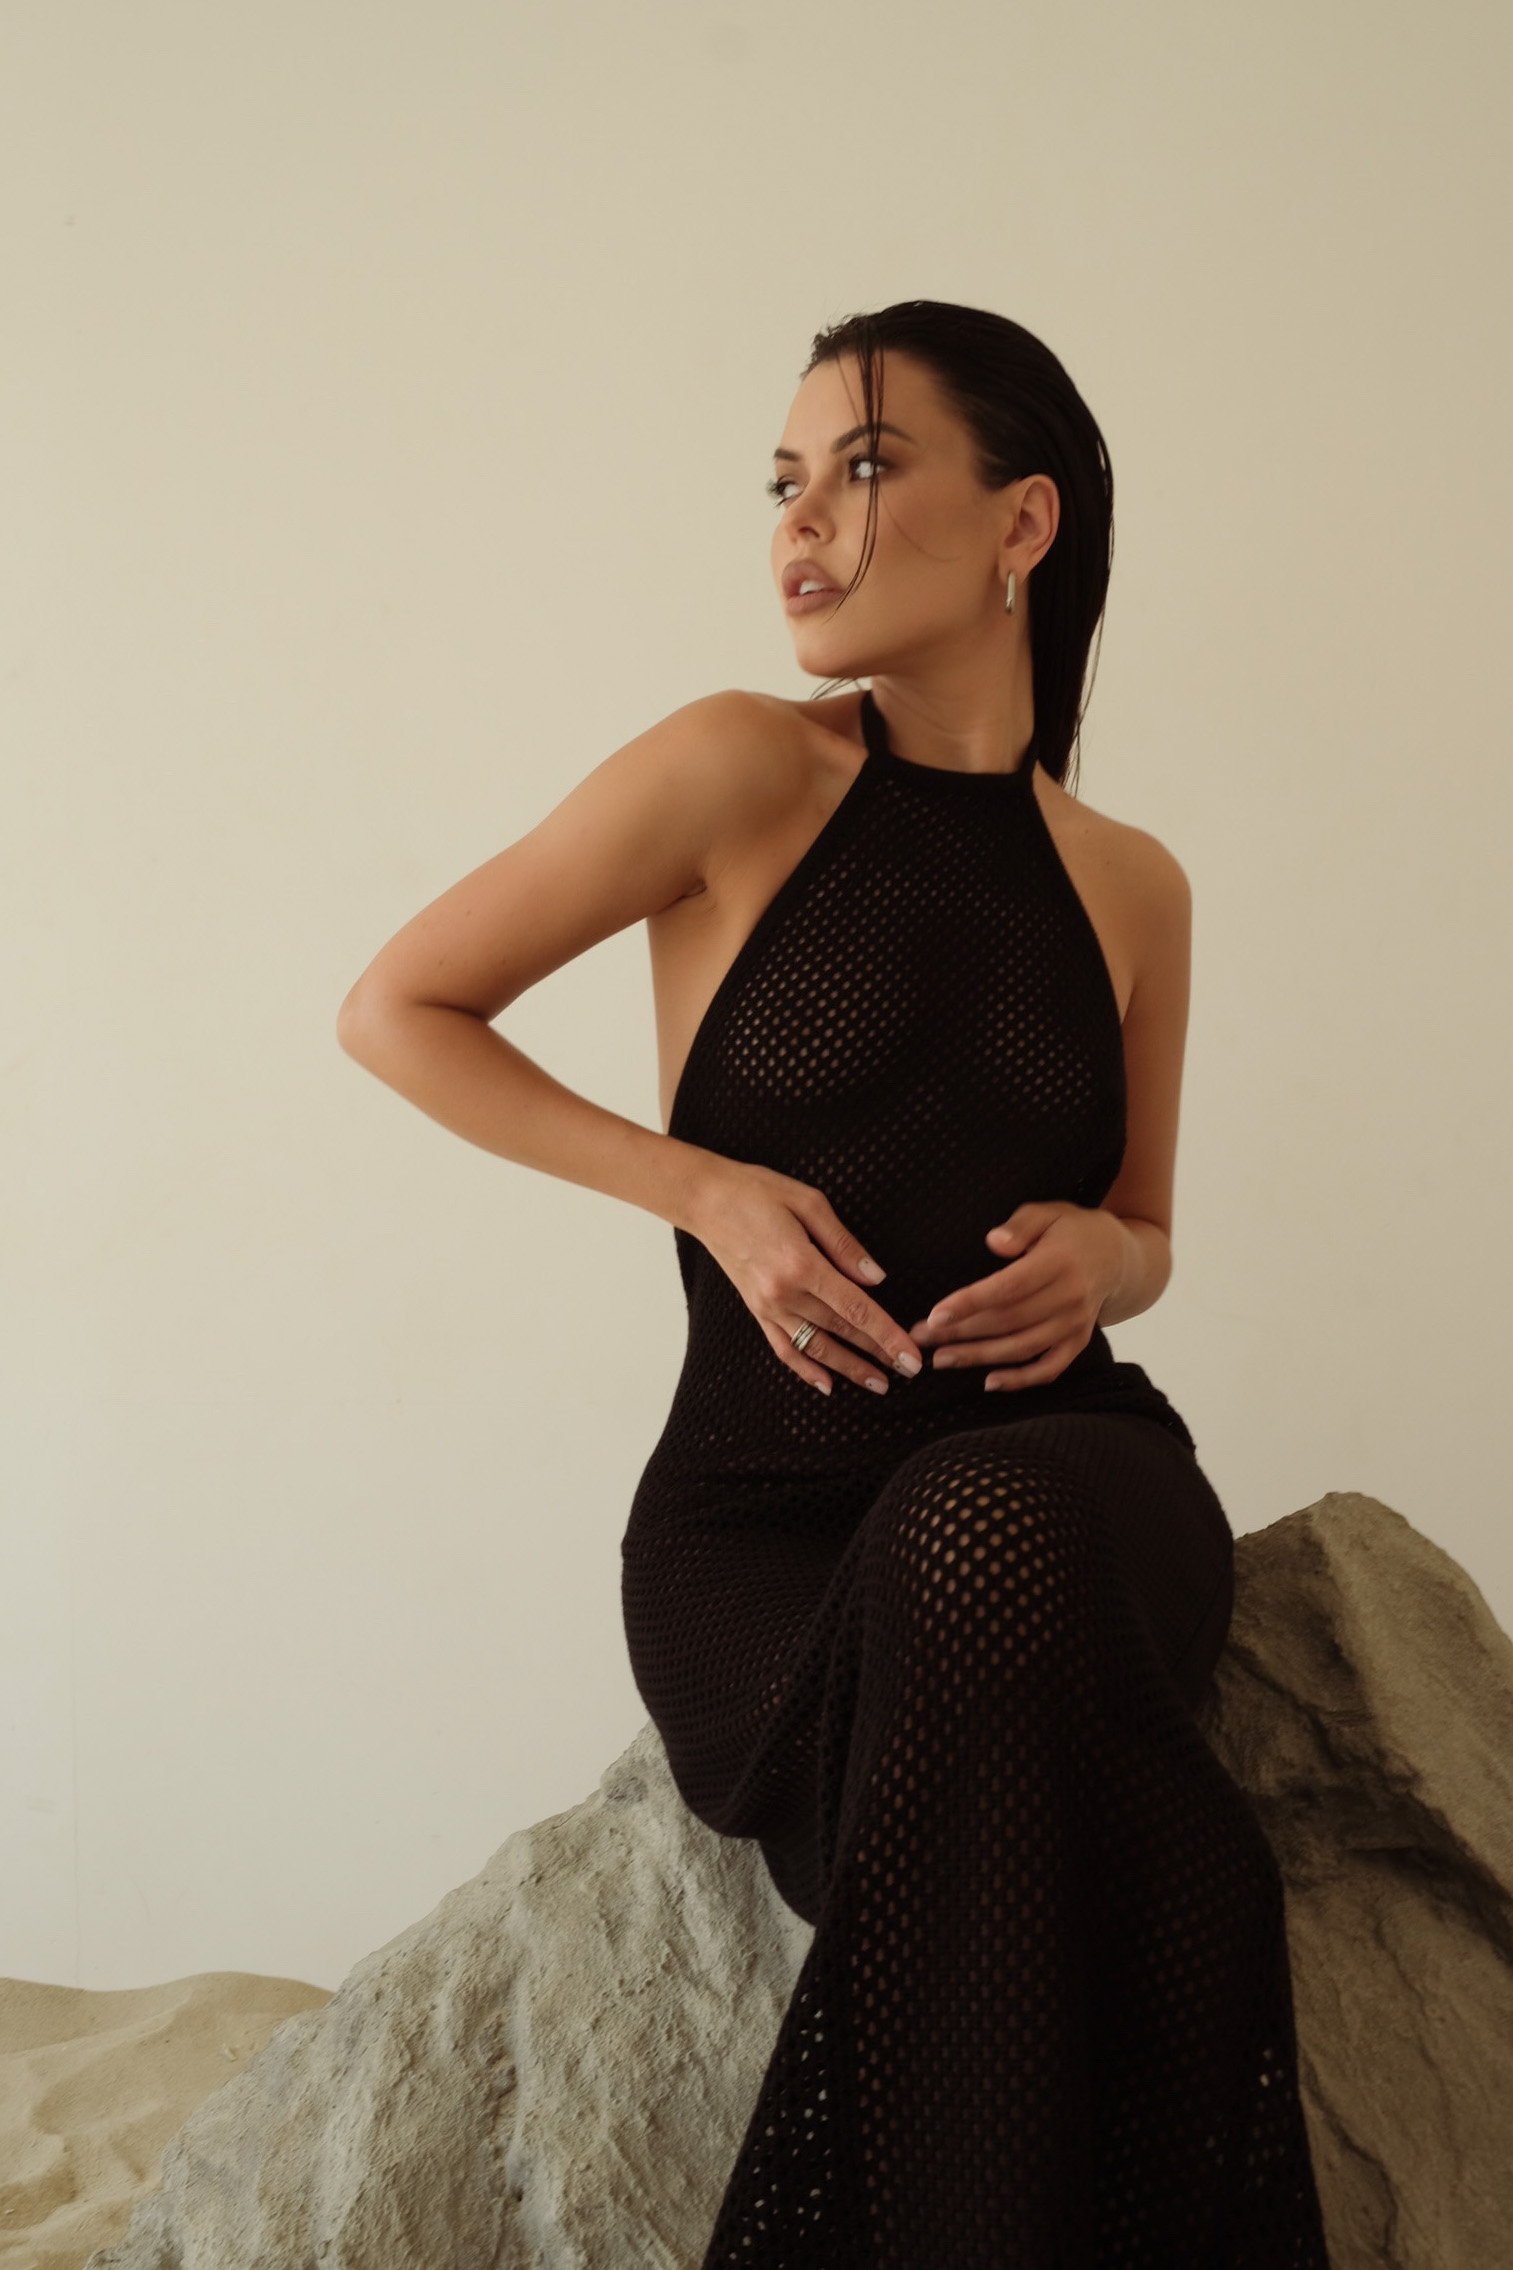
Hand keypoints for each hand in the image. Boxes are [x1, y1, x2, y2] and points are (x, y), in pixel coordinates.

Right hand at [692, 1158, 922, 1396]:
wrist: (706, 1200)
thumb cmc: (757, 1192)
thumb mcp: (809, 1202)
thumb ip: (844, 1243)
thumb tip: (876, 1278)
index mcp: (802, 1264)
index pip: (856, 1309)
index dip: (887, 1335)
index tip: (911, 1355)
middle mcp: (784, 1293)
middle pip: (841, 1330)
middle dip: (878, 1353)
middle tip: (910, 1371)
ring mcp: (767, 1306)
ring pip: (815, 1347)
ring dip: (849, 1368)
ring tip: (879, 1384)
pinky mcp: (756, 1310)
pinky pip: (783, 1348)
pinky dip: (805, 1370)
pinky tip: (827, 1385)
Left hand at [910, 1201, 1127, 1390]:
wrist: (1118, 1256)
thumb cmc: (1071, 1230)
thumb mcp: (1047, 1212)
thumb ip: (1020, 1225)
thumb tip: (994, 1242)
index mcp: (1059, 1262)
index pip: (1008, 1288)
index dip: (970, 1303)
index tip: (935, 1314)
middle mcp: (1070, 1297)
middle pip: (1008, 1321)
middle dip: (961, 1332)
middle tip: (922, 1338)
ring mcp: (1076, 1324)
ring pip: (1022, 1347)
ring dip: (980, 1357)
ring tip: (941, 1359)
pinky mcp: (1079, 1342)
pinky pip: (1050, 1368)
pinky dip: (1021, 1380)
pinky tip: (989, 1383)